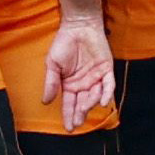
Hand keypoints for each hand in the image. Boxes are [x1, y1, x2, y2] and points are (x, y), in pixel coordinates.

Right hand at [42, 15, 114, 132]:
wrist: (78, 26)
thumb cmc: (63, 44)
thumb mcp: (52, 64)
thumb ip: (51, 82)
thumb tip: (46, 101)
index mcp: (70, 85)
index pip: (69, 104)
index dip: (69, 116)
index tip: (68, 128)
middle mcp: (83, 84)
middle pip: (82, 103)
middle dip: (80, 113)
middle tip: (77, 122)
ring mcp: (96, 78)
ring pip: (95, 96)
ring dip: (90, 103)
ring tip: (84, 108)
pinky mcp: (107, 70)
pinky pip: (109, 85)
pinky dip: (107, 94)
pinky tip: (103, 102)